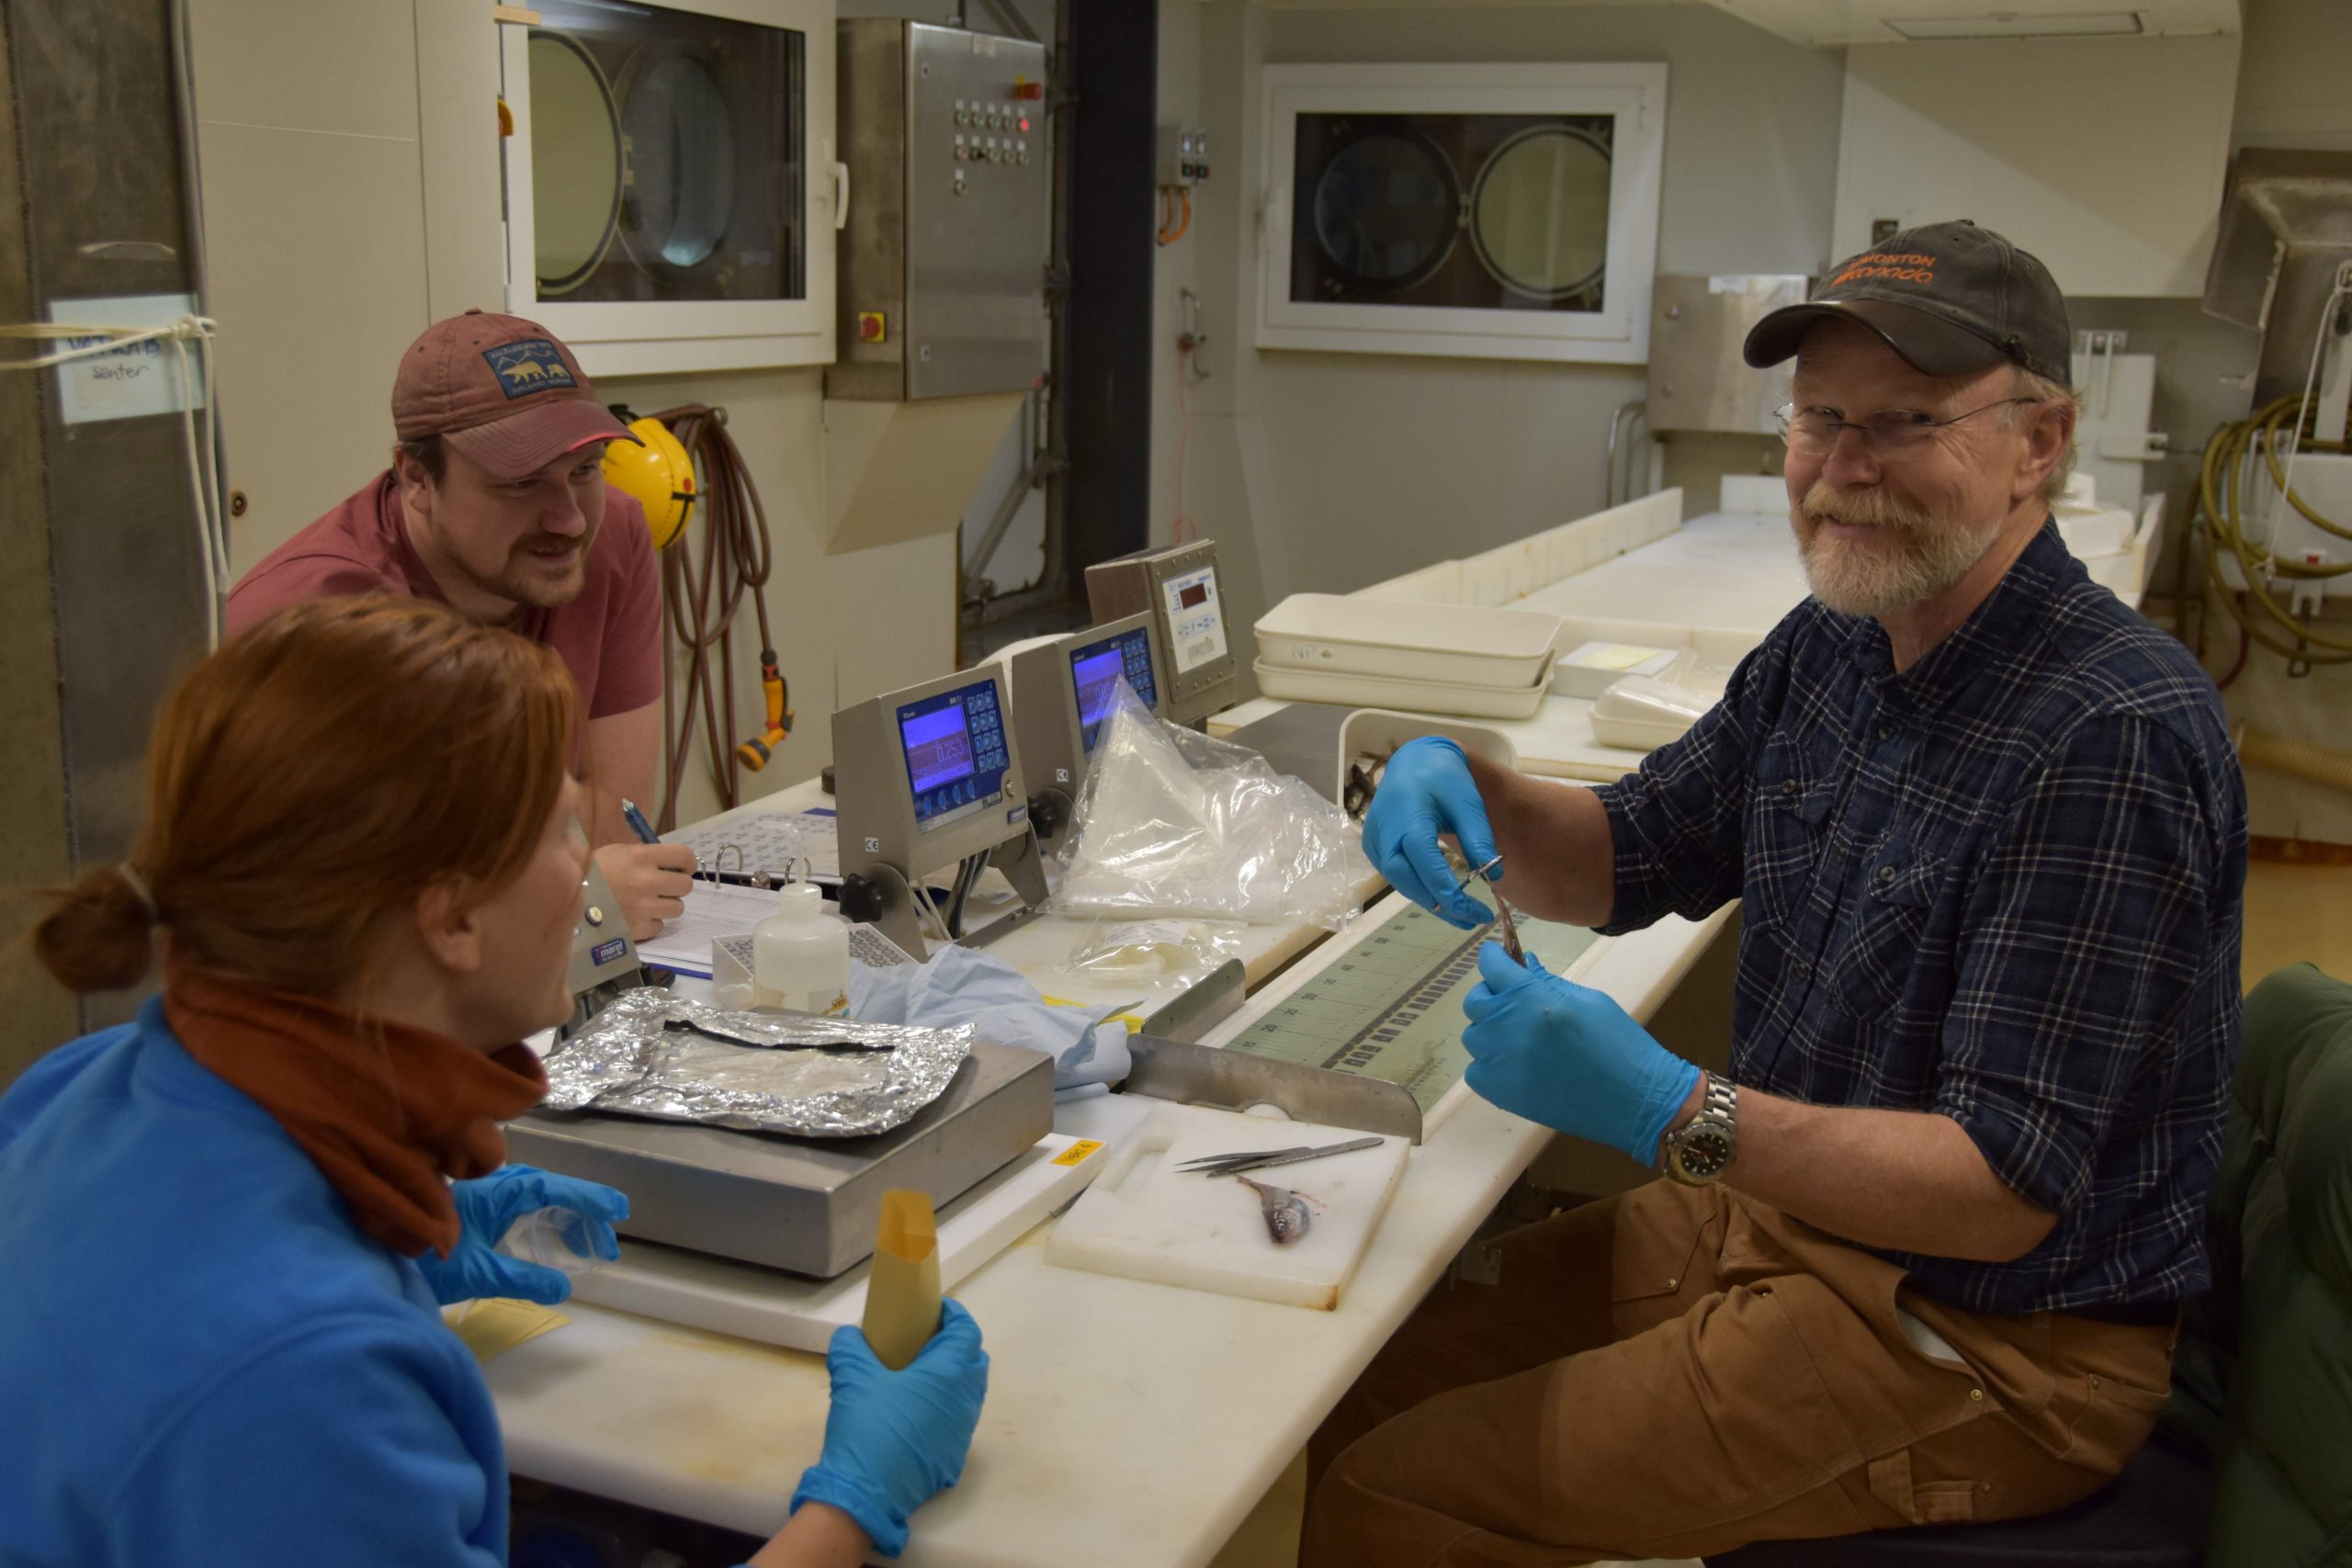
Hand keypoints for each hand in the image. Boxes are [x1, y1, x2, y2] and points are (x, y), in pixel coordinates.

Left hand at [414, 1164, 628, 1305]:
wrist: (371, 1255)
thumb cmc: (424, 1259)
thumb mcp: (478, 1274)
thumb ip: (524, 1279)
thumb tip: (565, 1288)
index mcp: (498, 1192)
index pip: (554, 1189)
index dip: (589, 1199)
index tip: (619, 1210)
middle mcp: (494, 1186)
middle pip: (551, 1191)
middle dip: (584, 1216)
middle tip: (607, 1246)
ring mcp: (483, 1196)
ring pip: (537, 1199)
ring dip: (566, 1219)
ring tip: (588, 1248)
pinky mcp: (474, 1210)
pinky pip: (522, 1207)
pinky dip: (545, 1221)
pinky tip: (549, 1241)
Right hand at [595, 841, 694, 939]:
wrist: (566, 898)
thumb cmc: (593, 872)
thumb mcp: (617, 852)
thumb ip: (645, 856)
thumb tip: (670, 862)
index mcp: (641, 857)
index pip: (684, 856)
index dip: (688, 862)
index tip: (683, 867)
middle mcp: (647, 881)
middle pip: (686, 885)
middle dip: (677, 885)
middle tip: (665, 887)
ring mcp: (643, 907)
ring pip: (677, 908)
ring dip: (666, 905)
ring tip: (650, 903)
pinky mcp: (638, 929)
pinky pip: (659, 926)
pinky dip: (651, 922)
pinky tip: (637, 916)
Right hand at [791, 1299, 988, 1556]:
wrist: (865, 1493)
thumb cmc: (867, 1427)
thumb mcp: (853, 1378)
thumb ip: (851, 1347)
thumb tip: (850, 1334)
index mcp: (948, 1374)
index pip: (967, 1332)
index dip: (956, 1316)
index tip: (938, 1310)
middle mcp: (965, 1400)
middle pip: (975, 1361)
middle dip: (958, 1345)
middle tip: (929, 1340)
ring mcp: (963, 1432)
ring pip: (971, 1393)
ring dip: (955, 1378)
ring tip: (924, 1375)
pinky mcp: (954, 1458)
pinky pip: (959, 1423)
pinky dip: (947, 1409)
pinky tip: (919, 1413)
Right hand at [1362, 737, 1500, 929]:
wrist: (1413, 762)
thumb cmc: (1443, 779)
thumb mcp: (1468, 802)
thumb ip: (1479, 837)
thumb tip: (1494, 875)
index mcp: (1407, 817)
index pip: (1425, 863)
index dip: (1448, 892)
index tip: (1475, 912)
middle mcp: (1383, 833)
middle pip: (1407, 880)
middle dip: (1440, 904)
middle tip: (1473, 919)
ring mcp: (1374, 842)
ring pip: (1401, 883)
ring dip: (1432, 901)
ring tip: (1464, 915)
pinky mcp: (1373, 849)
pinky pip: (1397, 876)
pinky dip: (1420, 889)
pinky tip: (1444, 897)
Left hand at [1460, 943, 1699, 1164]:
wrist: (1634, 1100)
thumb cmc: (1619, 1043)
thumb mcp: (1588, 1000)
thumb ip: (1548, 981)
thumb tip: (1524, 963)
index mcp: (1531, 998)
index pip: (1491, 966)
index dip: (1494, 958)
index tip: (1499, 959)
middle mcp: (1507, 1027)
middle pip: (1475, 1001)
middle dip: (1492, 994)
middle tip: (1515, 1001)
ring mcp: (1498, 1062)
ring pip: (1474, 1035)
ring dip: (1491, 1030)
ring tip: (1520, 1038)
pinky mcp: (1498, 1093)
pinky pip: (1476, 1070)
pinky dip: (1490, 1064)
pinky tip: (1517, 1065)